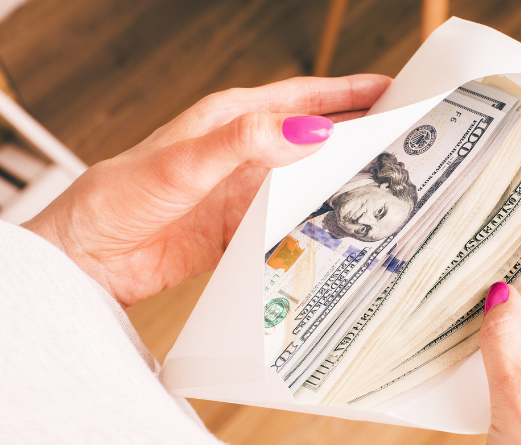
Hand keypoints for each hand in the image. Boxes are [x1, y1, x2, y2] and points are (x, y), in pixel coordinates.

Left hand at [24, 75, 391, 305]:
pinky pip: (293, 223)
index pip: (305, 98)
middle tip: (408, 142)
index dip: (351, 92)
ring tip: (386, 191)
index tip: (394, 89)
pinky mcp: (244, 229)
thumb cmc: (121, 196)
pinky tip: (341, 235)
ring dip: (343, 186)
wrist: (91, 257)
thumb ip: (245, 144)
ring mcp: (247, 191)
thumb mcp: (185, 163)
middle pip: (318, 139)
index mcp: (234, 119)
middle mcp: (247, 152)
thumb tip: (309, 131)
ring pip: (310, 183)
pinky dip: (318, 227)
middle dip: (362, 138)